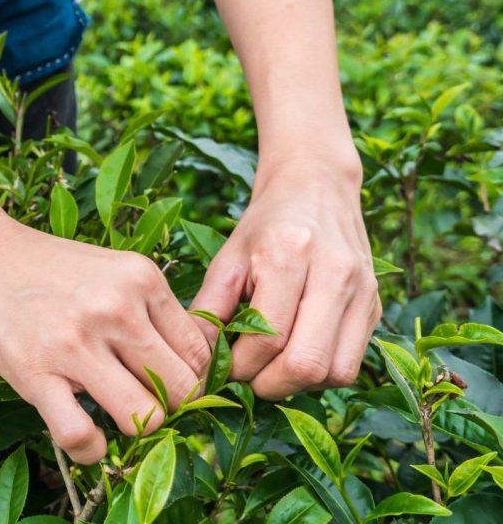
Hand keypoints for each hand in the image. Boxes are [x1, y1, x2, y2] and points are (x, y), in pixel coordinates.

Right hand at [0, 217, 210, 464]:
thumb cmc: (53, 266)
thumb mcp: (116, 269)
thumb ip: (154, 308)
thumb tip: (196, 359)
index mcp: (143, 280)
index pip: (200, 351)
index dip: (196, 378)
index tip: (177, 386)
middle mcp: (117, 309)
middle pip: (182, 388)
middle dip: (173, 406)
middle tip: (149, 402)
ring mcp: (77, 343)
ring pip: (145, 417)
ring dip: (136, 427)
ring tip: (117, 413)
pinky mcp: (37, 374)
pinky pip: (82, 436)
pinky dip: (90, 448)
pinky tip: (86, 434)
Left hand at [191, 155, 380, 398]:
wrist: (316, 186)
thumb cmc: (267, 223)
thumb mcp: (229, 255)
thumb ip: (210, 307)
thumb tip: (196, 359)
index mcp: (291, 253)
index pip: (268, 338)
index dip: (240, 366)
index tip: (223, 368)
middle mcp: (335, 273)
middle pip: (307, 363)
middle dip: (270, 384)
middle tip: (246, 377)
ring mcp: (363, 291)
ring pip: (336, 372)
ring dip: (298, 384)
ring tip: (271, 367)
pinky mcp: (375, 305)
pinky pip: (351, 362)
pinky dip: (321, 373)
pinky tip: (296, 354)